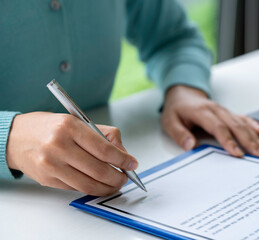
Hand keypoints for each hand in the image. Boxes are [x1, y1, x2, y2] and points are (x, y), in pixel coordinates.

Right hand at [6, 112, 137, 195]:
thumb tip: (123, 155)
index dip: (122, 160)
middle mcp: (59, 146)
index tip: (132, 164)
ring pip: (88, 184)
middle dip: (118, 177)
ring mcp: (51, 165)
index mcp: (70, 127)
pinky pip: (75, 188)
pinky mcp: (47, 179)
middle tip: (125, 177)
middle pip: (98, 170)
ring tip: (115, 184)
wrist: (16, 137)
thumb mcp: (78, 121)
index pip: (104, 149)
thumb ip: (104, 136)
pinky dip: (91, 188)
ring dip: (107, 188)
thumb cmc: (51, 128)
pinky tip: (98, 185)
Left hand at [161, 85, 258, 157]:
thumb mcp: (169, 122)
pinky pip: (243, 118)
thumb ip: (179, 134)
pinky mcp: (227, 113)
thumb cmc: (176, 110)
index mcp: (202, 112)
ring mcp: (224, 111)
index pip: (218, 127)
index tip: (237, 153)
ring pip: (242, 123)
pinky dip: (253, 125)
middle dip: (249, 141)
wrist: (182, 94)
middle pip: (235, 126)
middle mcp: (216, 110)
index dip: (228, 140)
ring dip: (255, 137)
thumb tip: (190, 146)